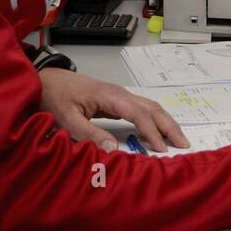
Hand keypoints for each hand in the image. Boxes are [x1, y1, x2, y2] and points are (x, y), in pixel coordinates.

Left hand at [38, 68, 188, 152]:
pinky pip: (142, 110)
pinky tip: (158, 132)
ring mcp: (120, 96)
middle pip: (153, 108)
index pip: (140, 114)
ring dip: (166, 123)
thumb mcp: (66, 119)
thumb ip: (89, 134)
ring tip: (178, 140)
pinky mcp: (116, 101)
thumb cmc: (54, 97)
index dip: (153, 132)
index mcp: (111, 96)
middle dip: (170, 126)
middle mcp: (120, 94)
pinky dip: (155, 120)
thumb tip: (114, 149)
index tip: (162, 150)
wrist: (46, 80)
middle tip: (184, 145)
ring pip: (151, 107)